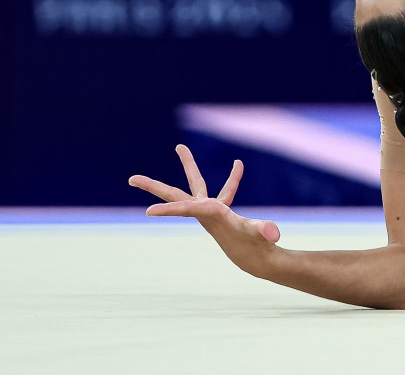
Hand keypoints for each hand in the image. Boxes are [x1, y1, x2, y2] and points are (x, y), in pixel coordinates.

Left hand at [129, 144, 281, 275]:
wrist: (255, 258)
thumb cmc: (256, 246)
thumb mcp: (261, 237)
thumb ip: (265, 232)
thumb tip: (273, 234)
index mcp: (211, 215)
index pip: (186, 209)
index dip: (169, 210)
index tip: (147, 213)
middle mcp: (205, 211)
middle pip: (174, 195)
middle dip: (154, 186)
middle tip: (131, 178)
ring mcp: (211, 209)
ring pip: (194, 184)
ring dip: (189, 166)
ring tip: (179, 146)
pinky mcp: (222, 209)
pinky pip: (225, 189)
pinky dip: (233, 178)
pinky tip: (238, 164)